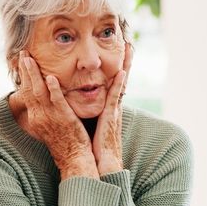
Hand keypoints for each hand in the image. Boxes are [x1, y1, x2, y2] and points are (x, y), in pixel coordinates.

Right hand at [17, 51, 98, 179]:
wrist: (74, 160)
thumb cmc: (66, 144)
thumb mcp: (51, 128)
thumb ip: (47, 114)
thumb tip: (45, 103)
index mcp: (36, 118)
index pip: (27, 93)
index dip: (24, 77)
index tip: (22, 63)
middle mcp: (39, 117)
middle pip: (29, 89)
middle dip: (25, 70)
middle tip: (22, 54)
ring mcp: (51, 118)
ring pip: (39, 92)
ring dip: (34, 74)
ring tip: (30, 59)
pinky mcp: (64, 119)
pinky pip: (57, 101)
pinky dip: (53, 89)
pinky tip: (51, 77)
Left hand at [93, 43, 131, 174]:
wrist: (101, 164)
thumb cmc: (93, 147)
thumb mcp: (89, 124)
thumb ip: (86, 112)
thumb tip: (76, 104)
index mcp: (108, 107)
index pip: (113, 82)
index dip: (117, 67)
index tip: (120, 52)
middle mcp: (113, 106)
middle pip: (121, 77)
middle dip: (126, 60)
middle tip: (129, 41)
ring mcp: (113, 110)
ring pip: (120, 82)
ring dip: (126, 64)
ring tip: (130, 48)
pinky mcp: (110, 116)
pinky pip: (114, 97)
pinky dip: (119, 84)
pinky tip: (121, 72)